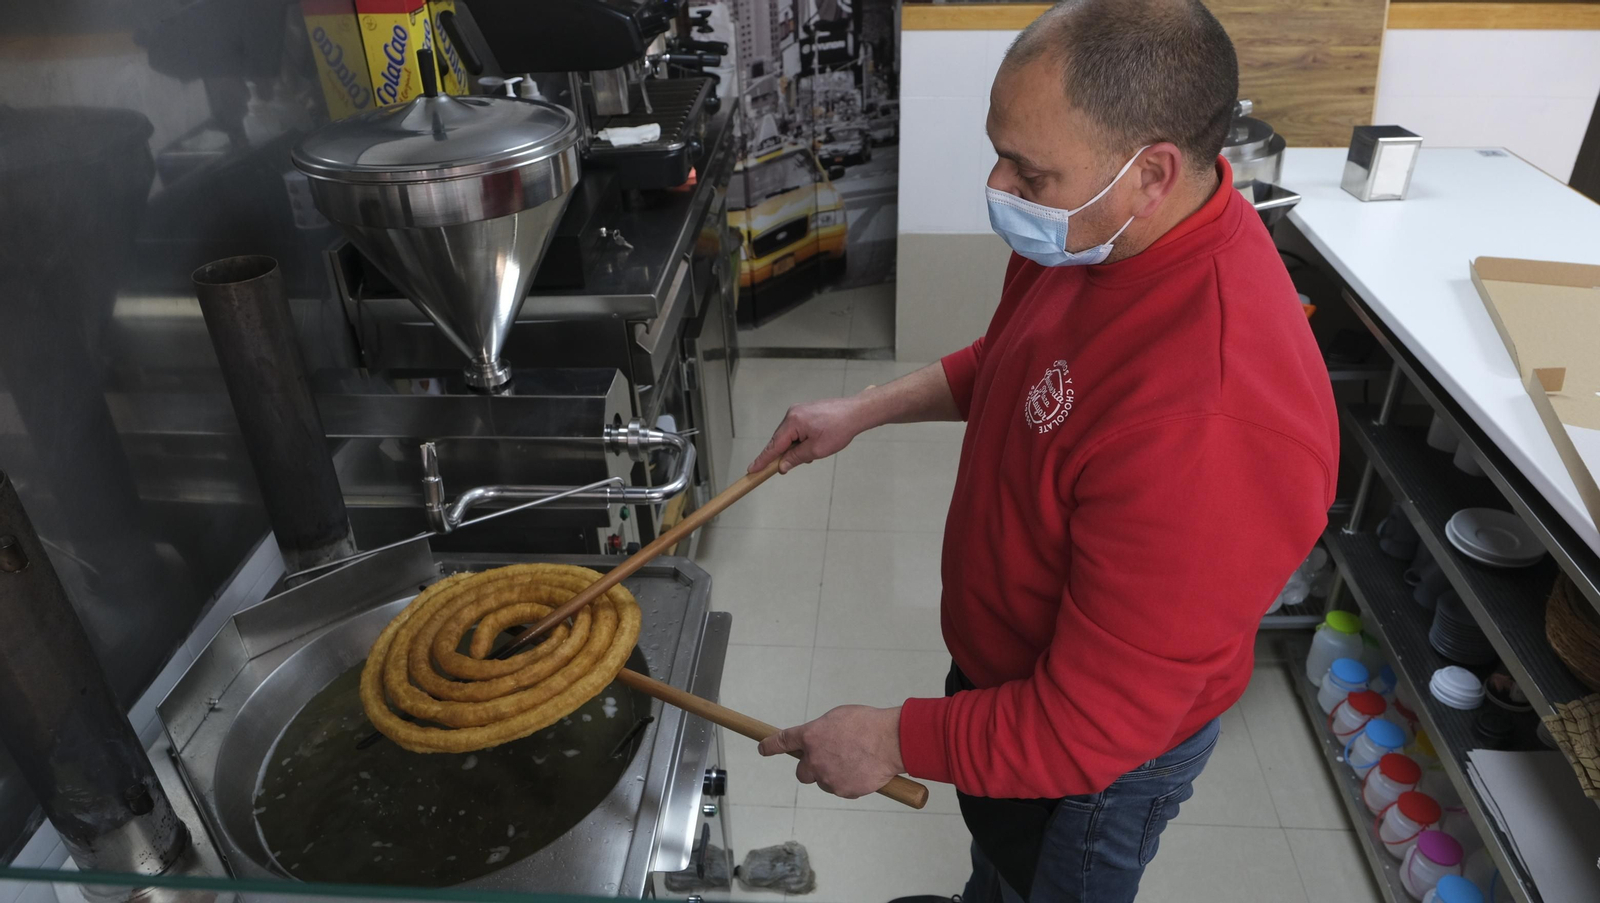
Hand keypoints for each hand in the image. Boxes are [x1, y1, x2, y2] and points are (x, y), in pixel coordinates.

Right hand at [748, 394, 872, 473]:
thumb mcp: (817, 449)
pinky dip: (801, 440)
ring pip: (789, 436)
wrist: (856, 412)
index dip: (763, 459)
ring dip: (796, 448)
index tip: (752, 469)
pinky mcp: (805, 412)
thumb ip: (796, 458)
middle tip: (783, 469)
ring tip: (813, 453)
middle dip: (783, 455)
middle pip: (780, 440)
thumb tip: (782, 466)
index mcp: (793, 421)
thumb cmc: (840, 428)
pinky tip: (813, 445)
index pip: (774, 445)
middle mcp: (792, 413)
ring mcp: (799, 411)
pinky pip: (797, 430)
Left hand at [757, 705, 904, 798]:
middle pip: (801, 772)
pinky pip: (841, 788)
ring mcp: (828, 778)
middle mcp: (814, 759)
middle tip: (828, 760)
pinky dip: (848, 782)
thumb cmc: (868, 724)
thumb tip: (820, 740)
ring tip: (855, 761)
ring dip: (832, 774)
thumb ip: (823, 731)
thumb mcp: (838, 717)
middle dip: (810, 768)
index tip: (763, 748)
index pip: (783, 742)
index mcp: (811, 736)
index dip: (771, 746)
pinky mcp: (843, 791)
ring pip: (823, 781)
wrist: (891, 741)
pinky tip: (862, 770)